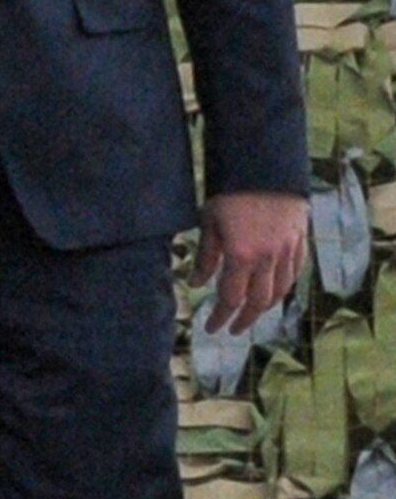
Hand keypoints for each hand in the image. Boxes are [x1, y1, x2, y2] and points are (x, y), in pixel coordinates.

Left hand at [201, 190, 310, 336]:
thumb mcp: (209, 224)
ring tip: (251, 314)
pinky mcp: (300, 241)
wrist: (267, 168)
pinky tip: (274, 291)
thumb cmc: (230, 193)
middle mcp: (268, 258)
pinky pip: (295, 272)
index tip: (211, 329)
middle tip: (231, 329)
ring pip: (281, 290)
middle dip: (244, 320)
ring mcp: (288, 250)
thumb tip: (197, 284)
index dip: (220, 317)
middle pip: (259, 302)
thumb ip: (206, 257)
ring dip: (265, 306)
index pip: (231, 298)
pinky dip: (284, 286)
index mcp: (241, 256)